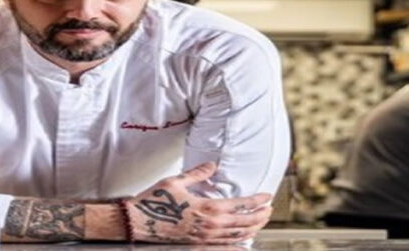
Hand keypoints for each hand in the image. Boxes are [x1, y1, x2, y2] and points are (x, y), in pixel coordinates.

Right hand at [126, 162, 272, 243]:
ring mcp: (206, 238)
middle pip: (246, 222)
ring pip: (238, 236)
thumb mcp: (176, 182)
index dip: (258, 200)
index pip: (243, 204)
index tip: (268, 196)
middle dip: (261, 215)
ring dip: (254, 229)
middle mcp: (212, 225)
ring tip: (261, 222)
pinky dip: (238, 244)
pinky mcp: (198, 246)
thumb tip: (212, 165)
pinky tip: (243, 243)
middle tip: (269, 210)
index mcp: (209, 207)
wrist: (138, 223)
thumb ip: (198, 174)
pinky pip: (224, 247)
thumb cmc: (155, 202)